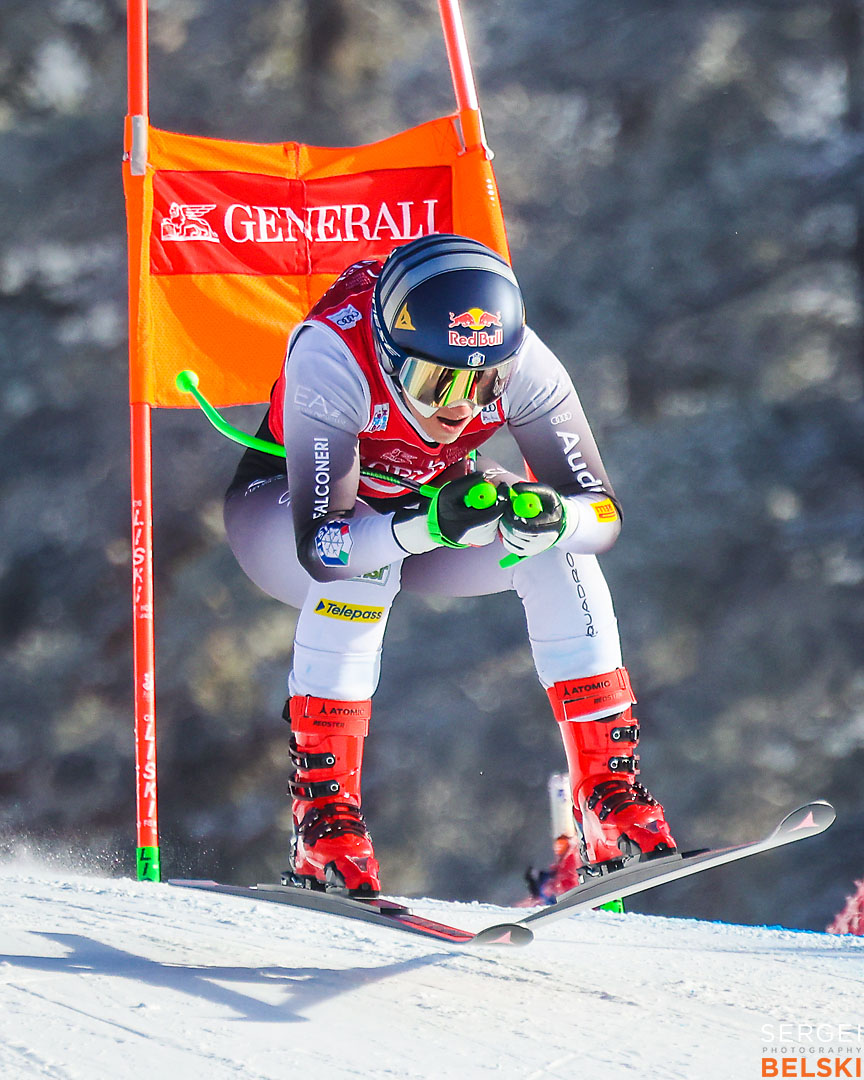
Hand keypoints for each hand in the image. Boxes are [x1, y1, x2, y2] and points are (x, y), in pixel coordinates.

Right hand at [392, 474, 506, 552]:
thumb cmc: (440, 507)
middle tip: (489, 490)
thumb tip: (483, 476)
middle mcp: (474, 533)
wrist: (433, 524)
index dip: (501, 498)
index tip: (503, 486)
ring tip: (476, 501)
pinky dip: (487, 511)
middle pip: (495, 514)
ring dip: (490, 505)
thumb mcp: (450, 491)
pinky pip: (490, 521)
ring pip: (493, 517)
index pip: (492, 512)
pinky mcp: (481, 536)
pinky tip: (476, 508)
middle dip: (494, 499)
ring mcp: (478, 536)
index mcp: (465, 523)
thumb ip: (467, 482)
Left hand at [499, 481, 565, 558]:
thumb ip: (532, 488)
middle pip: (520, 535)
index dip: (517, 519)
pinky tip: (509, 526)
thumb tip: (515, 488)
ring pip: (513, 541)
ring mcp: (536, 548)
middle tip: (504, 511)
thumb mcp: (546, 492)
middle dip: (508, 522)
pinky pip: (510, 546)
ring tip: (508, 517)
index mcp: (552, 525)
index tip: (510, 509)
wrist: (556, 521)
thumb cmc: (550, 506)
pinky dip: (505, 535)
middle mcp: (545, 540)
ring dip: (505, 528)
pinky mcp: (527, 552)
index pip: (532, 527)